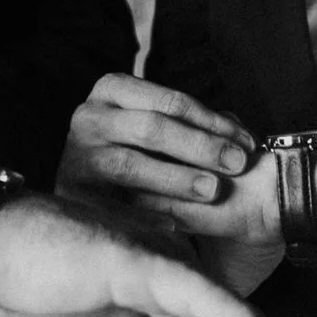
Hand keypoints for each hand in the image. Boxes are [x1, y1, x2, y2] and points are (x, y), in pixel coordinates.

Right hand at [60, 74, 257, 209]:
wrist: (83, 182)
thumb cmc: (135, 149)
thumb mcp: (157, 126)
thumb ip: (194, 126)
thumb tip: (241, 135)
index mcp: (112, 89)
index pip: (170, 101)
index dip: (212, 122)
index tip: (247, 143)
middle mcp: (89, 117)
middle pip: (151, 128)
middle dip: (200, 147)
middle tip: (237, 164)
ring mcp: (75, 155)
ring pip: (130, 165)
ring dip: (176, 179)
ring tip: (212, 190)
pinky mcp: (69, 192)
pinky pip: (111, 206)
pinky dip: (144, 215)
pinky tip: (175, 226)